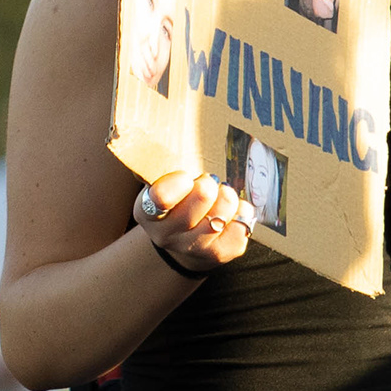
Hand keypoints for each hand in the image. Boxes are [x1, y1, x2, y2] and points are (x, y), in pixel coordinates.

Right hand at [136, 170, 255, 275]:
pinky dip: (242, 214)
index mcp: (147, 211)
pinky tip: (233, 212)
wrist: (181, 241)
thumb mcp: (160, 183)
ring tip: (221, 195)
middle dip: (209, 183)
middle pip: (202, 198)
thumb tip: (155, 135)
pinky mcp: (217, 255)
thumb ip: (164, 166)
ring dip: (227, 198)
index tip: (185, 176)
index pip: (162, 196)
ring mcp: (192, 247)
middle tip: (207, 182)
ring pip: (222, 214)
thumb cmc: (174, 200)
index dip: (179, 180)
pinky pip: (240, 228)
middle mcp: (167, 234)